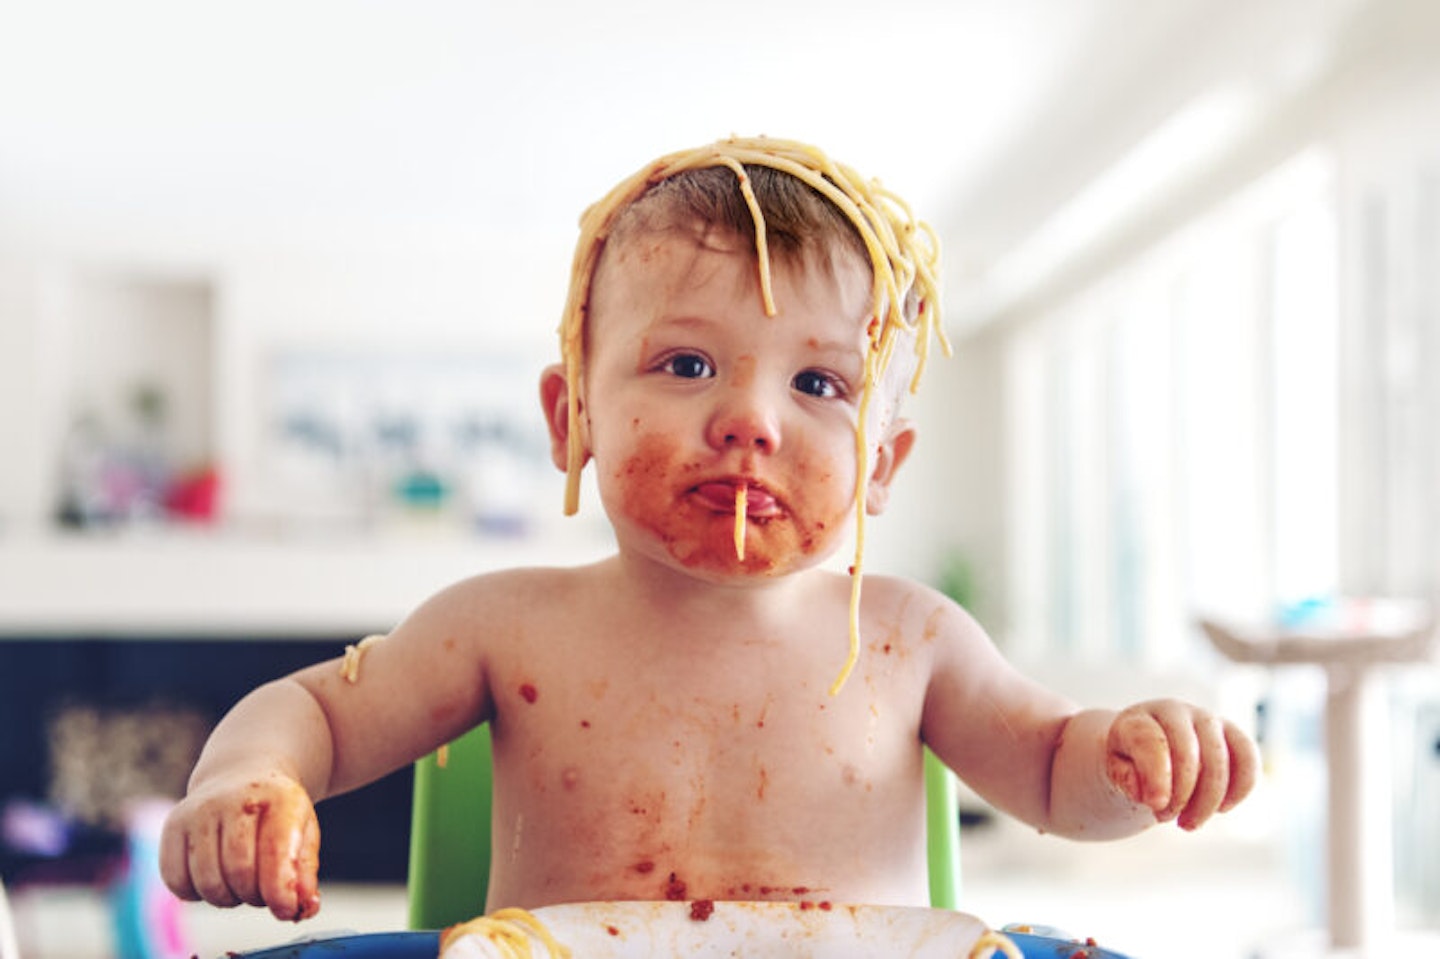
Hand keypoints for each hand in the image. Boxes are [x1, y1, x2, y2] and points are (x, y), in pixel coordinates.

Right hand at [159, 770, 321, 921]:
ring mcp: (199, 810)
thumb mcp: (303, 831)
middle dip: (254, 896)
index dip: (280, 892)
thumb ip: (305, 872)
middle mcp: (234, 799)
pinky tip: (215, 878)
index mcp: (278, 798)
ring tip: (241, 885)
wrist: (242, 775)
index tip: (286, 910)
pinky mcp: (173, 825)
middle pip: (239, 872)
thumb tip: (304, 907)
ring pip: (207, 881)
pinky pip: (176, 880)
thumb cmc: (276, 812)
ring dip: (227, 898)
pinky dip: (196, 894)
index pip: (275, 853)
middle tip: (262, 893)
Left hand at [1104, 699, 1257, 830]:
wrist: (1151, 750)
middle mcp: (1175, 712)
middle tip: (1165, 818)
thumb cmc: (1131, 763)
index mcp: (1139, 719)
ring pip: (1220, 759)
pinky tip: (1221, 809)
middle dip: (1181, 795)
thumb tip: (1154, 796)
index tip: (1155, 806)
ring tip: (1188, 823)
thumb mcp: (1117, 771)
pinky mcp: (1232, 733)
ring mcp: (1207, 720)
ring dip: (1208, 801)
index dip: (1156, 777)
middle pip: (1188, 753)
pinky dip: (1241, 789)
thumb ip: (1127, 779)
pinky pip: (1248, 759)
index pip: (1149, 741)